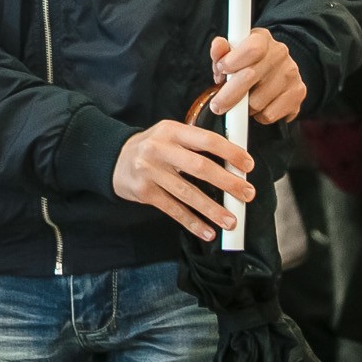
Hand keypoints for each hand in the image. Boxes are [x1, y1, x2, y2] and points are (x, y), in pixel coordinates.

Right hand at [112, 118, 255, 240]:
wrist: (114, 159)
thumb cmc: (152, 147)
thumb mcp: (170, 135)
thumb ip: (195, 143)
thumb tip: (233, 165)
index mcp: (171, 130)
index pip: (206, 139)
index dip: (230, 152)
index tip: (247, 165)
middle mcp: (159, 149)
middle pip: (200, 167)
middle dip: (228, 183)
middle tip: (247, 194)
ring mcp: (150, 171)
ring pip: (188, 193)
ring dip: (212, 209)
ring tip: (231, 220)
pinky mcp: (145, 192)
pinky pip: (173, 209)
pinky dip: (192, 222)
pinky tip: (207, 231)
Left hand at [209, 28, 305, 123]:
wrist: (277, 71)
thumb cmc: (247, 63)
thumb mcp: (231, 54)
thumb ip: (221, 51)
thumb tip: (218, 46)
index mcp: (262, 38)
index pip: (251, 48)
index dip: (232, 62)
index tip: (221, 71)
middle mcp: (280, 53)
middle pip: (250, 76)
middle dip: (228, 95)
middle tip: (217, 106)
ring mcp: (291, 73)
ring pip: (257, 101)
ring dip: (245, 107)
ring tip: (245, 100)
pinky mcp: (298, 93)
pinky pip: (269, 115)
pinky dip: (259, 116)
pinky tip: (260, 106)